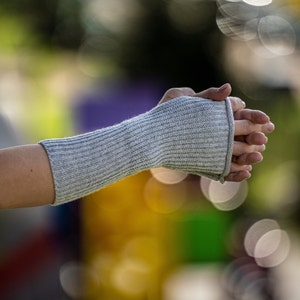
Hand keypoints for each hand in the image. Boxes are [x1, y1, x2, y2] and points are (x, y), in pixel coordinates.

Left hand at [159, 84, 273, 181]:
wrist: (148, 133)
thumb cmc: (164, 112)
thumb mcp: (182, 98)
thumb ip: (207, 96)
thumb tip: (229, 88)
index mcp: (214, 115)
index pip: (238, 117)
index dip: (253, 118)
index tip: (265, 120)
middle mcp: (215, 133)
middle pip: (240, 136)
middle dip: (253, 138)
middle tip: (262, 140)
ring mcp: (211, 149)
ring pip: (234, 155)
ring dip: (247, 156)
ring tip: (257, 156)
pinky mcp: (205, 163)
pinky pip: (222, 170)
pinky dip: (234, 173)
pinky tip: (244, 172)